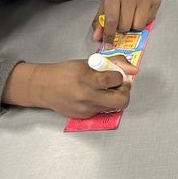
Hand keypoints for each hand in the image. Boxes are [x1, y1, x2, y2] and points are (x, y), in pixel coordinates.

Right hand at [2, 57, 138, 117]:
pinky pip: (102, 110)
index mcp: (87, 79)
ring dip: (115, 97)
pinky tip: (95, 96)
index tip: (116, 73)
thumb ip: (113, 63)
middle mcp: (87, 96)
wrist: (43, 87)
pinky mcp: (84, 117)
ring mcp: (86, 109)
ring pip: (114, 107)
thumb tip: (134, 70)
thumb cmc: (66, 72)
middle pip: (121, 101)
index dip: (120, 75)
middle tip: (119, 86)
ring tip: (106, 89)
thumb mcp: (89, 62)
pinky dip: (104, 102)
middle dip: (125, 92)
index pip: (115, 79)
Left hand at [92, 0, 165, 42]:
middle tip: (123, 21)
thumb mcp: (108, 1)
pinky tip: (140, 13)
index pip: (111, 20)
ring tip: (132, 17)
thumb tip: (97, 36)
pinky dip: (142, 22)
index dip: (109, 35)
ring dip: (133, 26)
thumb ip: (100, 20)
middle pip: (124, 26)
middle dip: (122, 28)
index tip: (108, 44)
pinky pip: (147, 22)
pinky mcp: (154, 2)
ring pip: (137, 26)